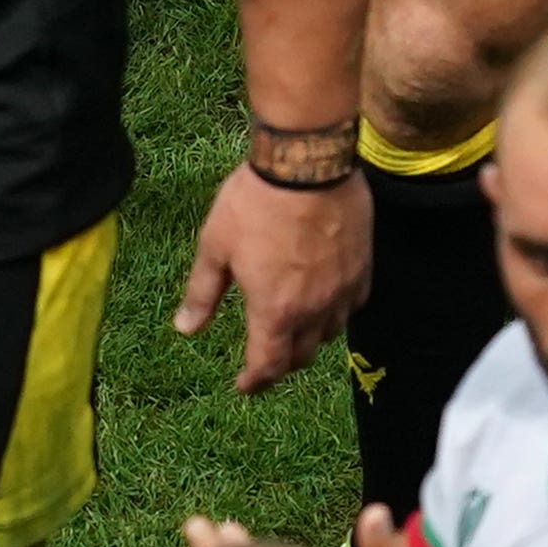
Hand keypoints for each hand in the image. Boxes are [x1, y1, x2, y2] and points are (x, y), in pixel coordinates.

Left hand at [174, 159, 369, 392]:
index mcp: (275, 310)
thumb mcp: (215, 246)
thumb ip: (202, 293)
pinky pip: (353, 304)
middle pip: (302, 355)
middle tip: (266, 356)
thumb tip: (184, 329)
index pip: (268, 365)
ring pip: (330, 333)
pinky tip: (325, 298)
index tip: (244, 385)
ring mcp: (343, 288)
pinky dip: (337, 311)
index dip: (254, 382)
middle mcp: (314, 308)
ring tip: (294, 327)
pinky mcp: (363, 266)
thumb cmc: (255, 202)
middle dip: (281, 363)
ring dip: (310, 338)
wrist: (307, 162)